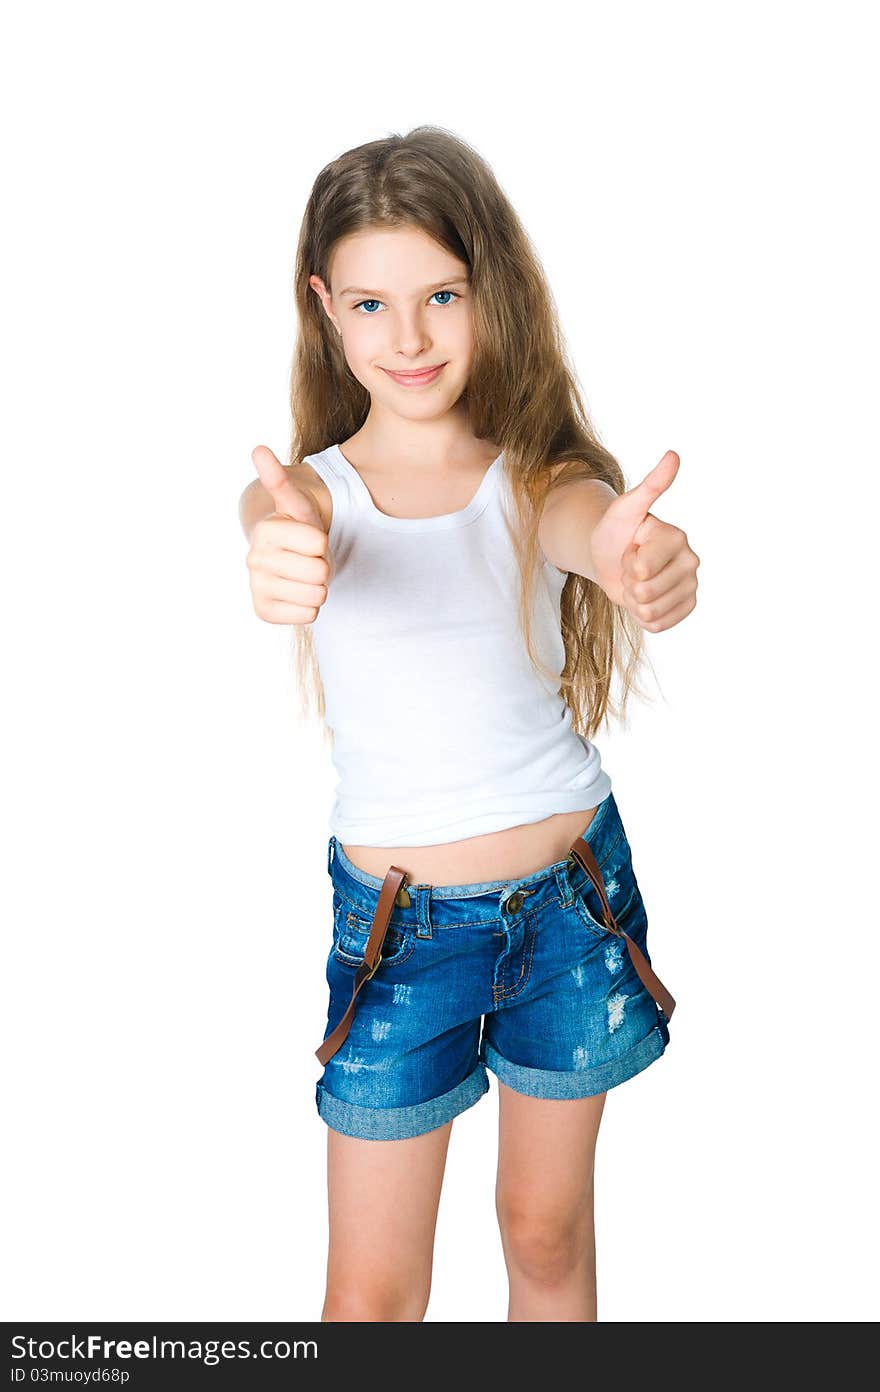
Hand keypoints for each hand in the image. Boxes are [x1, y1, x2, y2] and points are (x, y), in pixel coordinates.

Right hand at [246, 445, 330, 625]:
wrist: (285, 557)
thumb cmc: (297, 528)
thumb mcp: (296, 503)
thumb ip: (280, 480)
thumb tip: (258, 449)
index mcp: (266, 530)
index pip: (320, 543)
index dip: (322, 542)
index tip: (308, 539)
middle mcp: (254, 559)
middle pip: (320, 572)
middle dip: (322, 566)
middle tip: (307, 559)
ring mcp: (257, 587)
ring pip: (316, 596)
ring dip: (317, 586)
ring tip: (303, 575)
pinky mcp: (263, 611)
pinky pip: (308, 615)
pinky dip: (309, 606)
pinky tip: (297, 592)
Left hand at [589, 451, 699, 630]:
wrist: (611, 557)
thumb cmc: (615, 531)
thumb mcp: (625, 509)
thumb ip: (651, 486)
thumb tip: (673, 455)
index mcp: (678, 538)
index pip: (643, 569)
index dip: (627, 564)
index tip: (630, 549)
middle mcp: (691, 561)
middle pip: (646, 593)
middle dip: (628, 583)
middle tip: (631, 566)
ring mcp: (690, 586)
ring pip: (650, 612)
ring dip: (633, 601)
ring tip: (635, 581)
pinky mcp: (686, 606)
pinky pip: (658, 625)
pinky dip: (642, 617)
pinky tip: (643, 599)